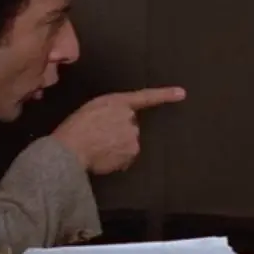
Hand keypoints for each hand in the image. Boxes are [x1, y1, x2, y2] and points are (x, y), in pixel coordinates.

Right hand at [52, 86, 185, 174]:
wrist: (71, 149)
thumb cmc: (74, 129)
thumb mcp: (91, 110)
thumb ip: (109, 112)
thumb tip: (114, 124)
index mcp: (117, 102)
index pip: (145, 97)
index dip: (165, 95)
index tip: (182, 93)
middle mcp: (129, 117)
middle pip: (131, 126)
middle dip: (121, 132)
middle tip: (100, 138)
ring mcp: (132, 135)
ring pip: (130, 142)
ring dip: (119, 146)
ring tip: (99, 149)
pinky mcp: (132, 151)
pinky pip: (127, 157)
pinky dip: (118, 159)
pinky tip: (103, 158)